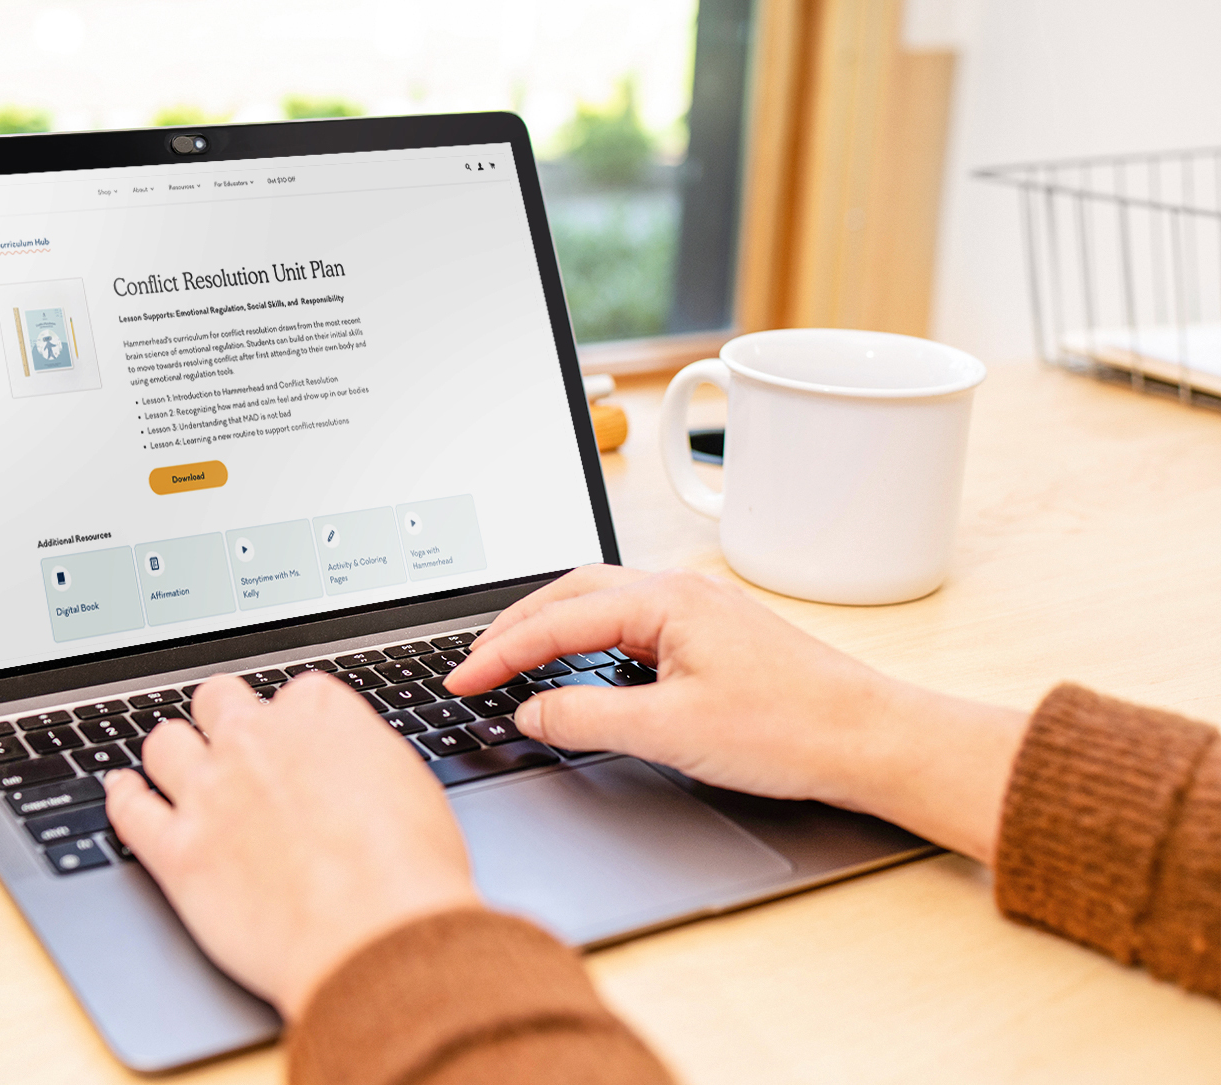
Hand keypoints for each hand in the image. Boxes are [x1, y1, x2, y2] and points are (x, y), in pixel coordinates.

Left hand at [104, 673, 479, 1017]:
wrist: (375, 937)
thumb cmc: (409, 872)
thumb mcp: (410, 787)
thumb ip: (363, 760)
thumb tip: (350, 765)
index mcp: (317, 715)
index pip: (292, 693)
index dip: (294, 723)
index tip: (297, 744)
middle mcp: (255, 741)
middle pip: (217, 701)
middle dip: (224, 719)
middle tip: (233, 744)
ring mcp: (209, 793)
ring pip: (164, 743)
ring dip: (172, 753)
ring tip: (177, 767)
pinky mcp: (177, 851)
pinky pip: (128, 809)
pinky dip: (122, 797)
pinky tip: (123, 793)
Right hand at [447, 565, 1028, 862]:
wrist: (871, 740)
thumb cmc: (791, 730)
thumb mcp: (670, 732)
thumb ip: (586, 719)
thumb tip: (531, 712)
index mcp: (664, 600)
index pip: (556, 621)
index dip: (499, 653)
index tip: (460, 679)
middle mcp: (678, 591)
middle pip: (570, 593)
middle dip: (513, 628)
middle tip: (472, 665)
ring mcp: (698, 610)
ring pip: (600, 603)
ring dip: (550, 628)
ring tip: (510, 660)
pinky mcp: (712, 634)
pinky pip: (629, 621)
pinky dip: (586, 639)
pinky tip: (579, 667)